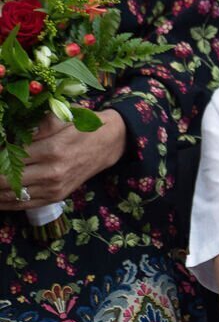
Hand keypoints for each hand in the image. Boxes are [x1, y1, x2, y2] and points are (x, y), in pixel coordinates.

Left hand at [0, 109, 125, 208]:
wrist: (105, 145)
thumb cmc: (79, 126)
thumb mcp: (57, 117)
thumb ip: (31, 125)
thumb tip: (4, 134)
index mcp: (51, 150)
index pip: (8, 157)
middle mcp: (52, 173)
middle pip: (6, 180)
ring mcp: (54, 188)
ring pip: (13, 196)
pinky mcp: (56, 197)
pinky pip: (25, 204)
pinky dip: (5, 203)